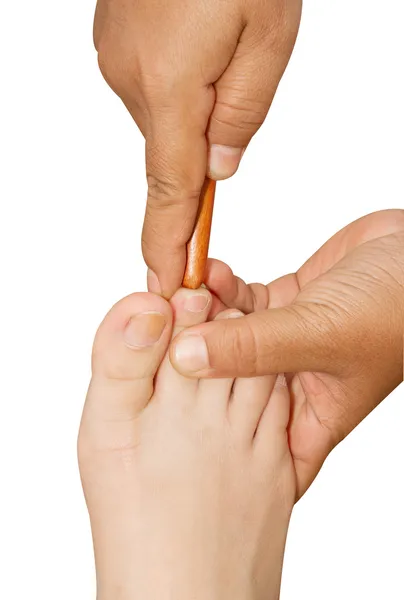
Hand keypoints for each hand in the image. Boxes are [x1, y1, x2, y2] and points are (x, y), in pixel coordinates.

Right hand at [94, 0, 301, 296]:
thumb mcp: (269, 35)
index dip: (168, 242)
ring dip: (196, 103)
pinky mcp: (116, 41)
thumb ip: (242, 113)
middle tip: (237, 77)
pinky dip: (180, 82)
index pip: (169, 191)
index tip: (165, 281)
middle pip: (172, 149)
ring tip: (220, 42)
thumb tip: (220, 169)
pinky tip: (195, 38)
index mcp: (169, 89)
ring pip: (164, 115)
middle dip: (206, 141)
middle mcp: (130, 81)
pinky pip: (153, 85)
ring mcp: (116, 59)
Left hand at [170, 209, 403, 496]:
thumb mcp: (321, 334)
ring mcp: (285, 341)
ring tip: (188, 289)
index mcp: (310, 415)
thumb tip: (185, 358)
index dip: (205, 443)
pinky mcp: (284, 305)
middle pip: (225, 386)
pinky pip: (238, 301)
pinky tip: (209, 273)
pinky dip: (221, 287)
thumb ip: (253, 348)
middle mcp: (292, 382)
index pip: (249, 452)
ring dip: (204, 312)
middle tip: (163, 330)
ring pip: (226, 336)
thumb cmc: (396, 307)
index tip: (158, 418)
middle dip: (192, 359)